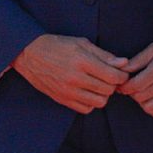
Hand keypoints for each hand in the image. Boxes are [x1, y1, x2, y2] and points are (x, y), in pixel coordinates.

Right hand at [10, 34, 129, 112]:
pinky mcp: (61, 99)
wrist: (29, 54)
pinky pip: (85, 109)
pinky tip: (87, 92)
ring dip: (103, 95)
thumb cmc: (57, 45)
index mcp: (82, 60)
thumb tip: (123, 64)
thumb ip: (104, 55)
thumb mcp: (81, 43)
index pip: (113, 76)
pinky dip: (90, 103)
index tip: (120, 73)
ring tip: (98, 85)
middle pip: (108, 90)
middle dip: (113, 85)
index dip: (122, 76)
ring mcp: (68, 91)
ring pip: (99, 102)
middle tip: (109, 78)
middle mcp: (75, 78)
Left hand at [117, 36, 152, 120]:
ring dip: (142, 102)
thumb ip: (137, 60)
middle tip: (132, 87)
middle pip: (141, 97)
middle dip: (131, 93)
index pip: (136, 85)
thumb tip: (121, 71)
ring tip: (142, 93)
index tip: (122, 84)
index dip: (124, 87)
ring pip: (150, 108)